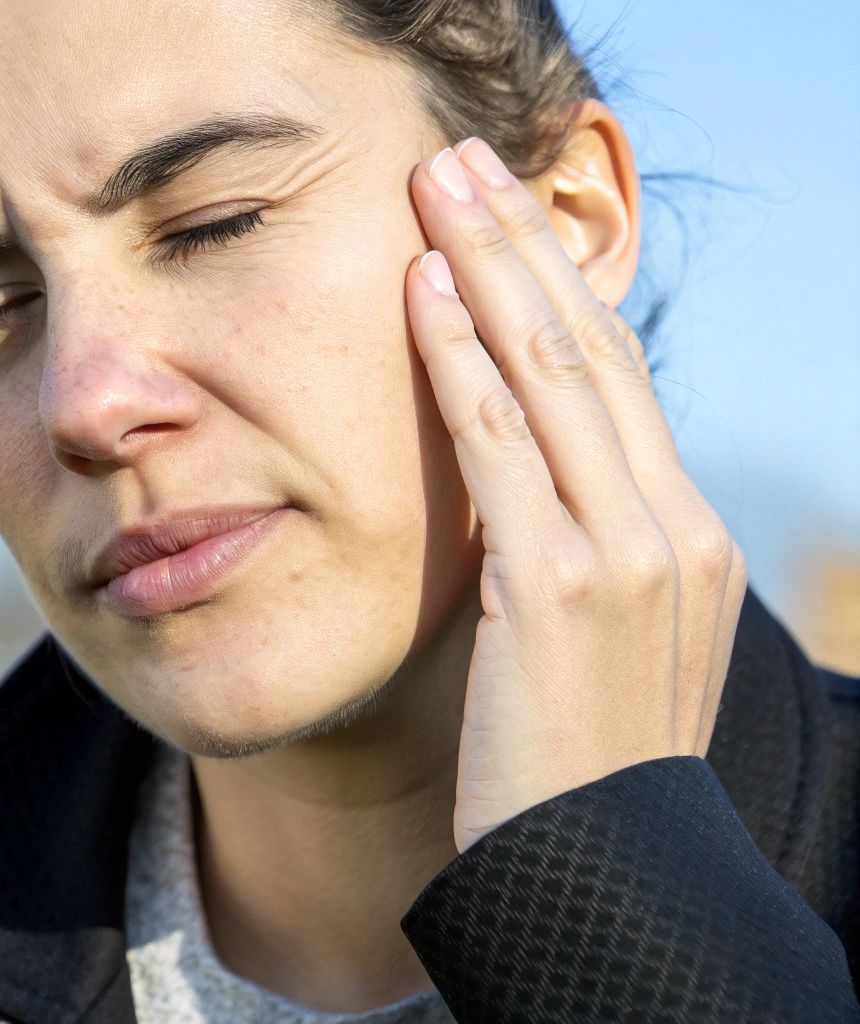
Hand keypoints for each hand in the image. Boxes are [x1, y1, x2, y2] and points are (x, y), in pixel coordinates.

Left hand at [403, 135, 746, 854]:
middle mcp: (672, 528)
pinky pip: (499, 446)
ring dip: (488, 267)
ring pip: (553, 372)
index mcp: (685, 538)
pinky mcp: (561, 589)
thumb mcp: (597, 650)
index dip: (559, 289)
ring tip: (435, 188)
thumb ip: (570, 558)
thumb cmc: (574, 771)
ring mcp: (626, 554)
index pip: (619, 381)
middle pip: (594, 348)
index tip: (504, 222)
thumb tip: (509, 491)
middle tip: (463, 163)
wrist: (596, 879)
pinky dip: (459, 361)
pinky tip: (419, 294)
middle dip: (523, 244)